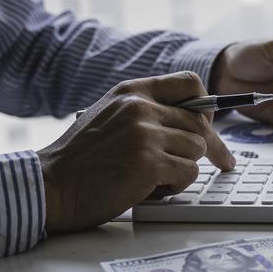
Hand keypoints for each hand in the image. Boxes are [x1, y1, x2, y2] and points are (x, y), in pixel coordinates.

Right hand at [36, 72, 234, 233]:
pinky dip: (175, 186)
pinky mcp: (148, 162)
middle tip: (224, 162)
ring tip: (156, 178)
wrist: (49, 187)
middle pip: (200, 122)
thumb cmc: (80, 161)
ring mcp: (145, 133)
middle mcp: (139, 107)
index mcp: (131, 91)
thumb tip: (192, 120)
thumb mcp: (109, 117)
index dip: (206, 105)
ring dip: (184, 168)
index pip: (189, 82)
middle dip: (210, 147)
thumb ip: (144, 112)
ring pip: (197, 149)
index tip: (210, 124)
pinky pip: (188, 173)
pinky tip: (150, 189)